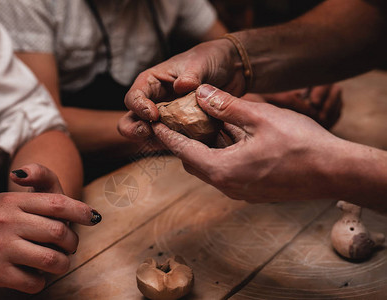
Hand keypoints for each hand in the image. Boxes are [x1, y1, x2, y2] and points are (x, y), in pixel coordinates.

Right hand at [0, 164, 100, 292]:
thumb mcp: (6, 199)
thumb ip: (35, 188)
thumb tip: (53, 187)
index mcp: (13, 201)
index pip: (57, 203)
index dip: (81, 211)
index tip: (93, 217)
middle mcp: (7, 221)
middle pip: (60, 232)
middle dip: (72, 242)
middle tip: (69, 246)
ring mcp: (1, 247)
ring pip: (51, 259)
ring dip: (61, 264)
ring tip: (57, 262)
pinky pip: (33, 281)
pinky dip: (41, 281)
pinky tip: (35, 275)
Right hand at [118, 38, 243, 139]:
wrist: (232, 70)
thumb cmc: (210, 59)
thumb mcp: (201, 62)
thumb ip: (191, 74)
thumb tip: (181, 86)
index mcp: (151, 83)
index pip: (133, 98)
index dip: (139, 107)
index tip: (154, 114)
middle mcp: (154, 102)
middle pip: (131, 121)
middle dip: (135, 130)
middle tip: (149, 132)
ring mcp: (166, 119)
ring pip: (149, 137)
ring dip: (156, 142)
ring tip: (170, 141)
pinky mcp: (181, 130)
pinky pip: (173, 143)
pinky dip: (179, 146)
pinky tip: (191, 145)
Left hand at [151, 84, 341, 202]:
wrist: (334, 171)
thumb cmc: (300, 144)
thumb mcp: (259, 117)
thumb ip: (225, 106)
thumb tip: (199, 93)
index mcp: (222, 169)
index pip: (182, 151)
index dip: (167, 135)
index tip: (155, 124)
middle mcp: (227, 186)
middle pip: (193, 161)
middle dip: (185, 141)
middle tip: (181, 119)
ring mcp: (241, 192)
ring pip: (211, 167)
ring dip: (206, 147)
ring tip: (207, 124)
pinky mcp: (254, 191)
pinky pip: (228, 172)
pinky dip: (223, 155)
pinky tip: (233, 136)